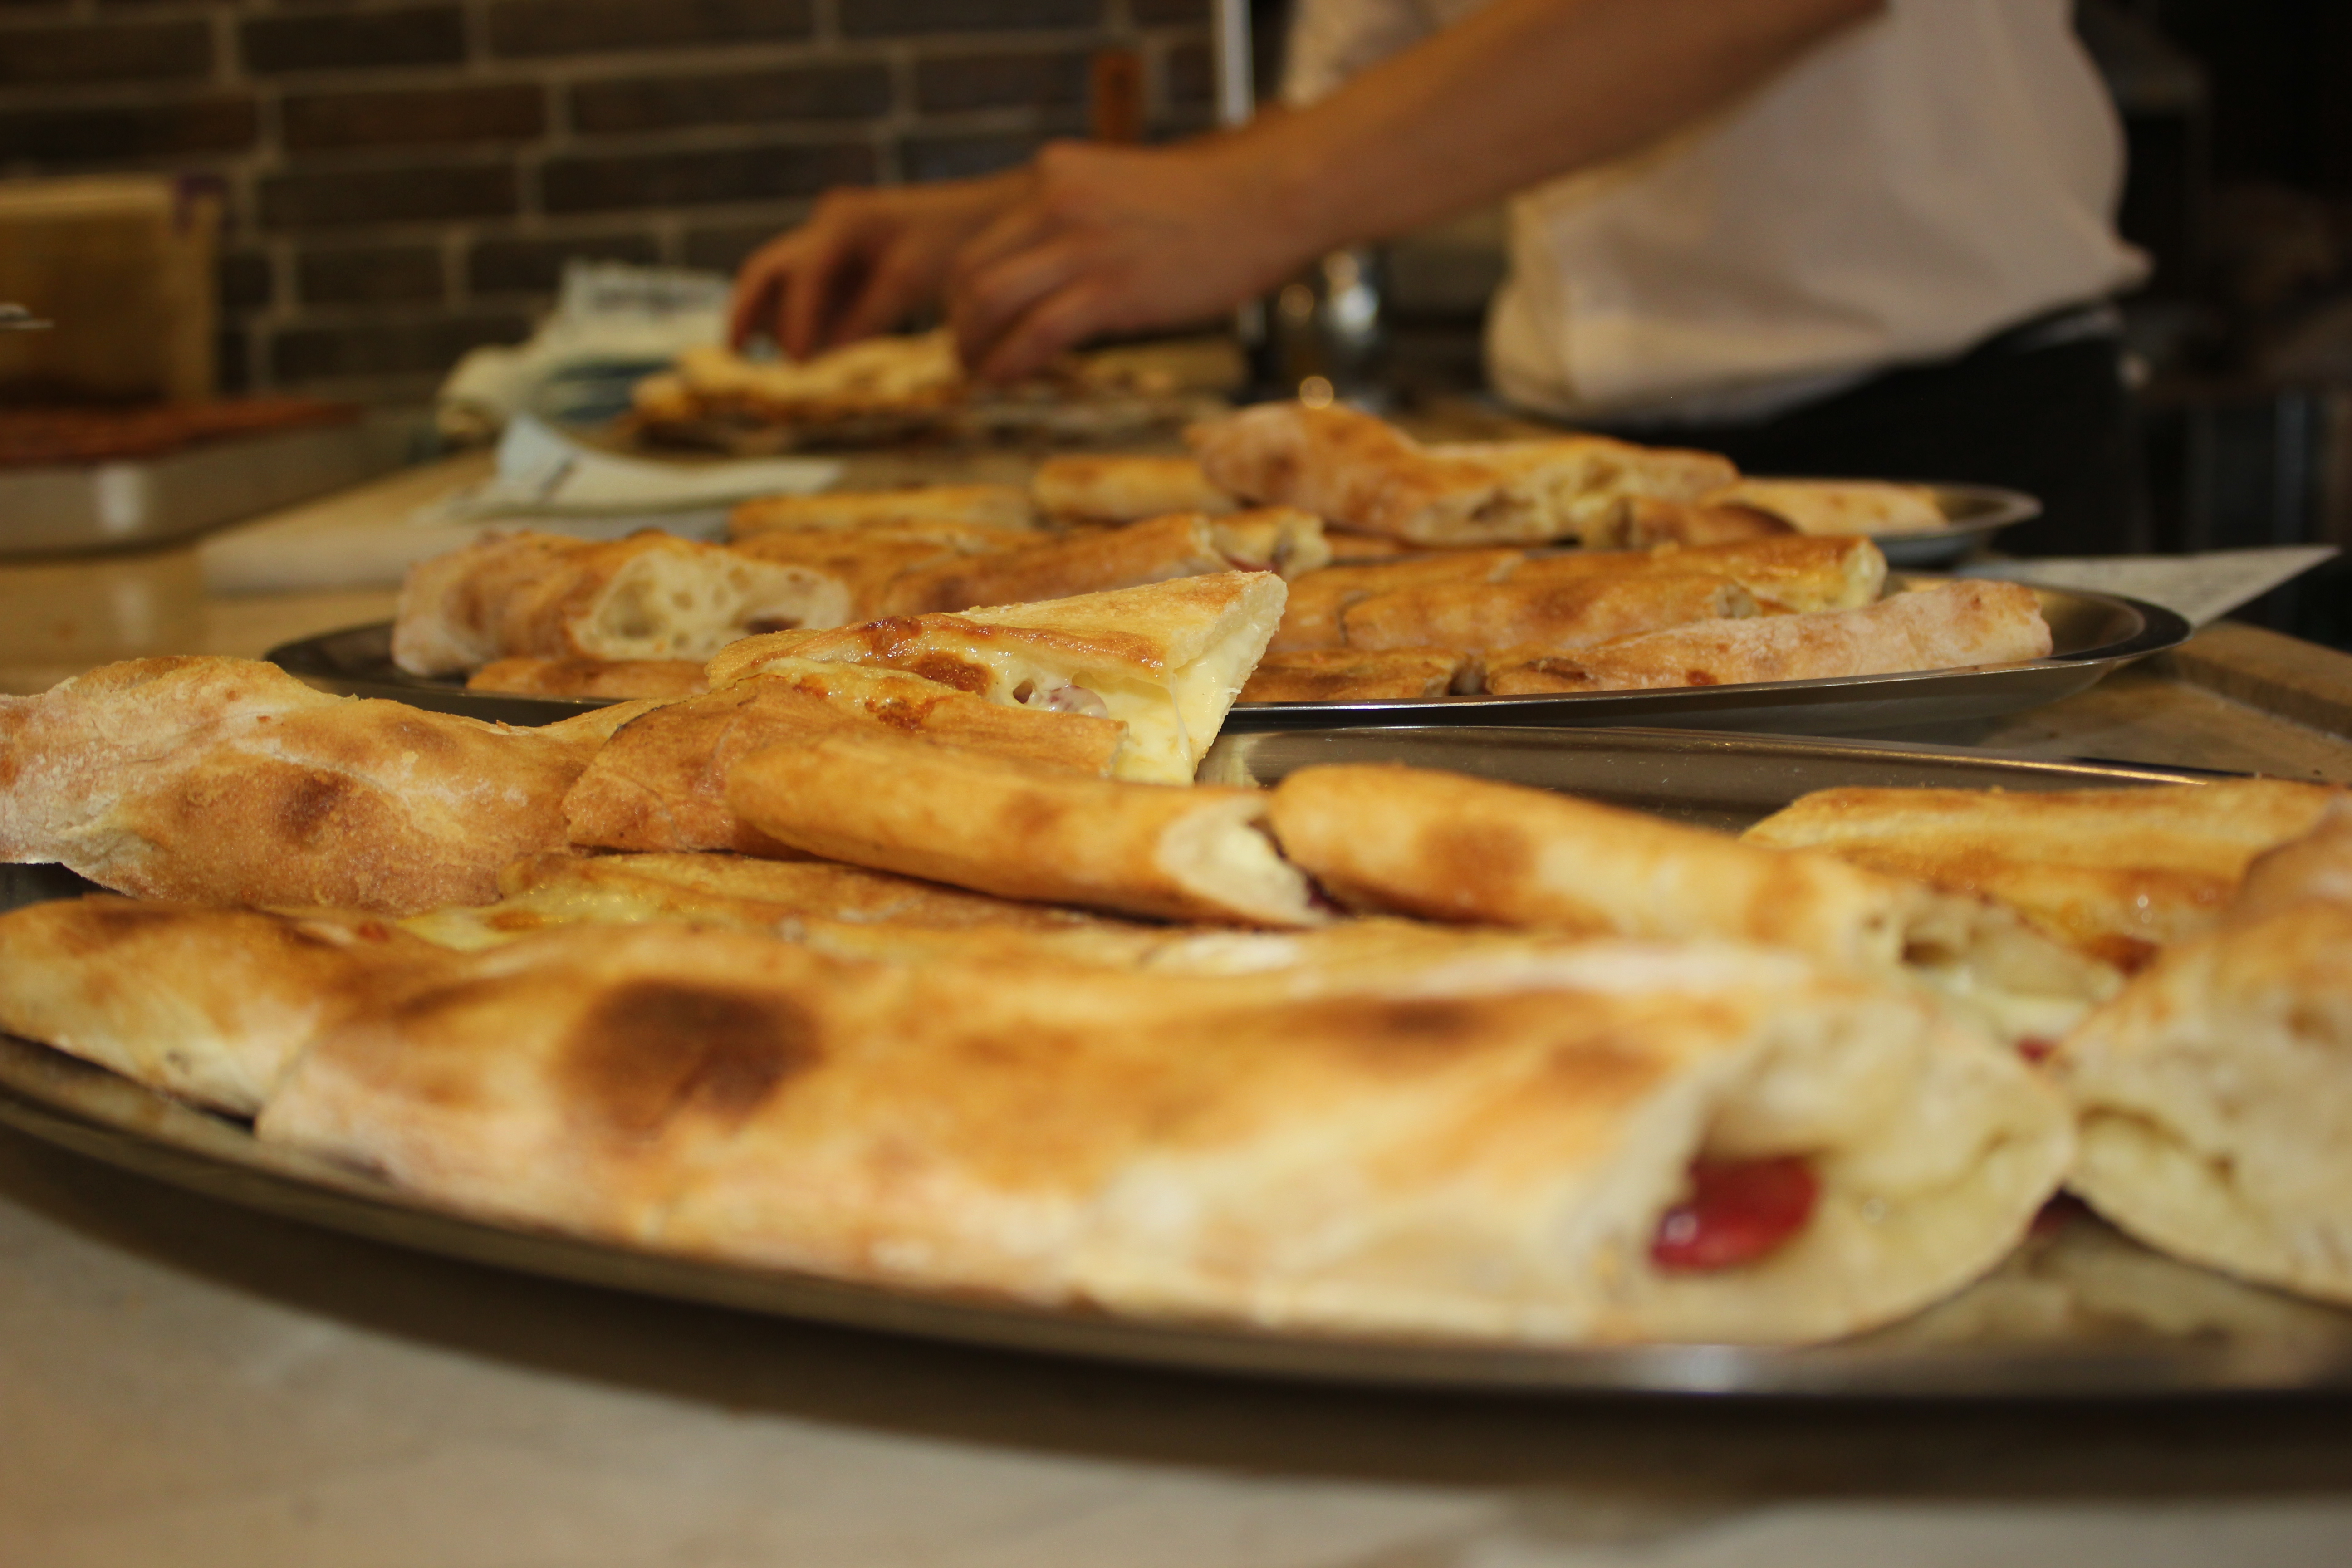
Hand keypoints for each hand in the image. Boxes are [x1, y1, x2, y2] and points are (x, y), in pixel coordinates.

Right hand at [728, 174, 1020, 358]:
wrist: (994, 215)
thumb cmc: (961, 240)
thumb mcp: (915, 277)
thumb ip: (866, 314)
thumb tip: (821, 354)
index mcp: (845, 221)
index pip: (804, 279)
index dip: (798, 325)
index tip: (796, 367)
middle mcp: (830, 225)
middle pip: (770, 270)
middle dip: (751, 312)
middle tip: (738, 357)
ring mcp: (833, 240)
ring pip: (781, 282)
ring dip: (770, 318)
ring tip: (760, 362)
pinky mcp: (844, 262)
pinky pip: (806, 293)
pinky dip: (800, 321)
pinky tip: (804, 354)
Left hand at [946, 138, 1316, 382]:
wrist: (1266, 200)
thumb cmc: (1207, 207)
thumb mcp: (1120, 192)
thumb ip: (1074, 220)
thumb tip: (1045, 275)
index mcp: (1054, 175)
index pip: (979, 237)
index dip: (962, 289)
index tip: (972, 322)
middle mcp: (1054, 201)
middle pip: (968, 271)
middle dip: (958, 323)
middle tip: (968, 355)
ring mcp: (1081, 243)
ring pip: (987, 301)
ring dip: (974, 348)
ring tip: (982, 373)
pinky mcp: (1110, 287)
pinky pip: (1034, 333)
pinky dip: (1008, 363)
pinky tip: (1009, 380)